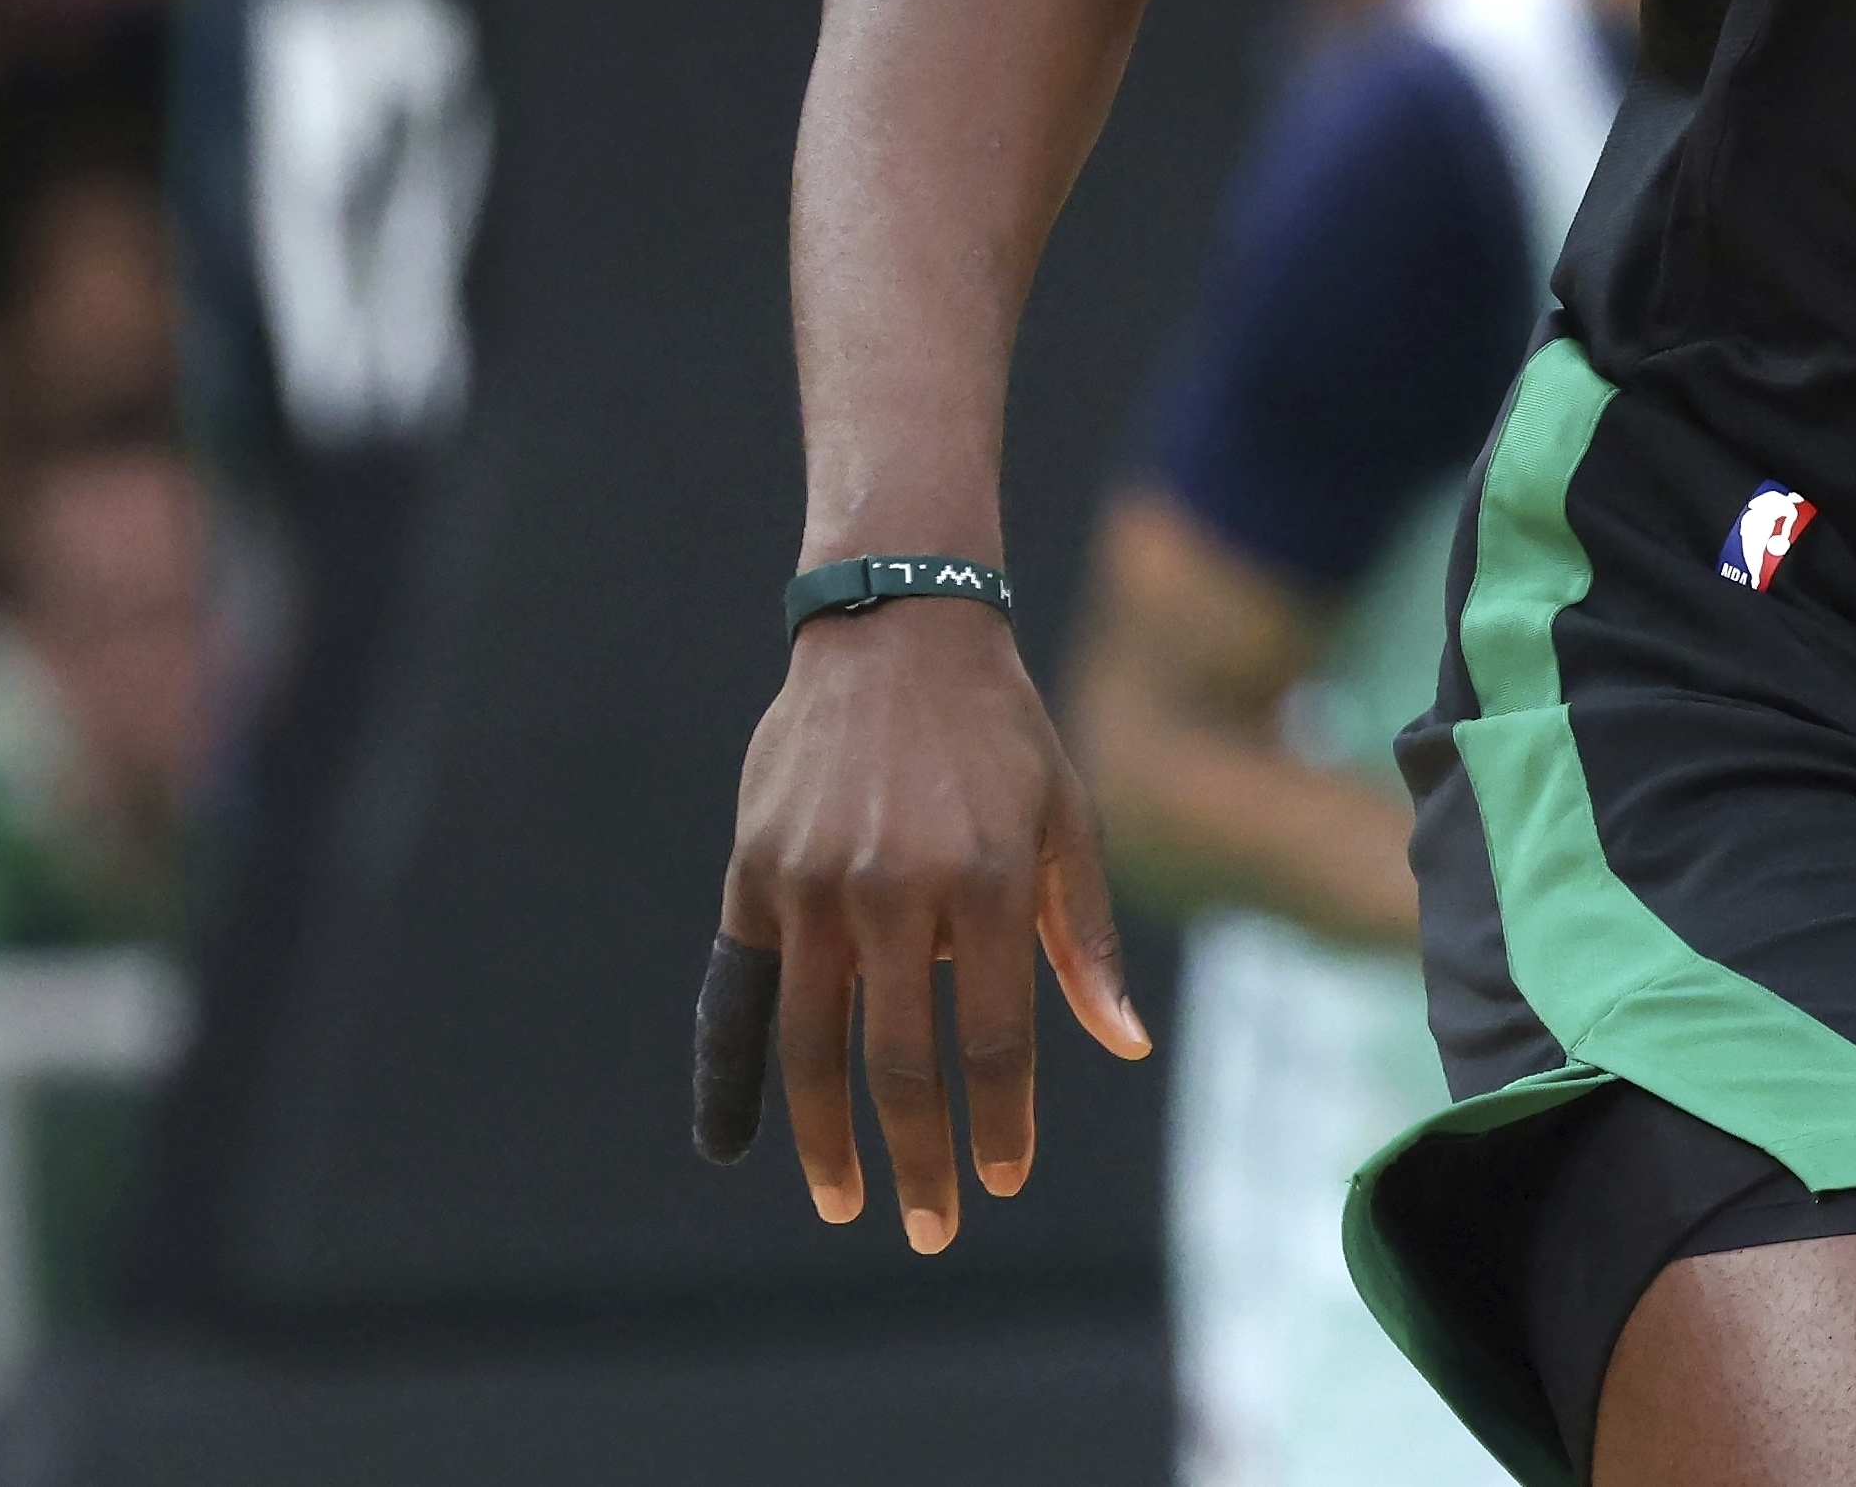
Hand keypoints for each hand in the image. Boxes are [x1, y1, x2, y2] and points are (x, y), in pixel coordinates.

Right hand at [697, 594, 1147, 1249]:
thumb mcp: (1068, 820)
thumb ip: (1087, 939)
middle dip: (917, 1158)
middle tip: (932, 1227)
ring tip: (847, 1199)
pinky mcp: (754, 873)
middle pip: (901, 1062)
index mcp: (989, 882)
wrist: (899, 628)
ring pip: (815, 1046)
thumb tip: (1124, 1045)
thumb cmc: (1001, 735)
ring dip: (830, 1139)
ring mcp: (814, 883)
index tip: (1001, 1179)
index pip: (995, 1039)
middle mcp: (896, 890)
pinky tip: (736, 1144)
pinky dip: (731, 1077)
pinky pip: (740, 996)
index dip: (999, 1121)